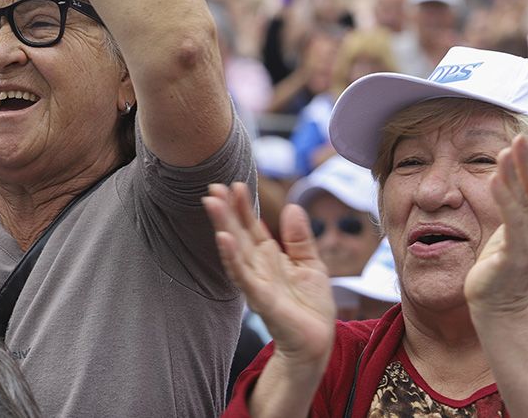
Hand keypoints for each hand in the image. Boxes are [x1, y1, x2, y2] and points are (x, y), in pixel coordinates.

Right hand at [203, 183, 335, 365]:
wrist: (316, 342)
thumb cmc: (311, 306)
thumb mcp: (311, 264)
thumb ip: (300, 238)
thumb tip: (292, 206)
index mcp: (269, 256)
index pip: (252, 226)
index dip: (243, 206)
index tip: (235, 184)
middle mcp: (257, 266)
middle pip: (238, 233)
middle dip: (225, 210)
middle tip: (212, 187)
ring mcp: (256, 282)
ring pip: (235, 249)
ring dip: (222, 226)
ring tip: (211, 203)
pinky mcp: (260, 298)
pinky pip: (243, 275)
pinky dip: (231, 257)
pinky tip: (223, 238)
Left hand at [465, 135, 527, 312]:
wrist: (497, 302)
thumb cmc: (503, 260)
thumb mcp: (516, 227)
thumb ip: (521, 202)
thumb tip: (516, 168)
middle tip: (521, 137)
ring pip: (527, 201)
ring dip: (515, 174)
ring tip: (505, 151)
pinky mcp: (520, 255)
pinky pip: (513, 220)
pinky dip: (504, 198)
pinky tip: (494, 180)